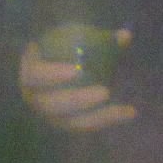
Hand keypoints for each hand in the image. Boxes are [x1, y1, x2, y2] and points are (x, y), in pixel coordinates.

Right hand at [18, 35, 134, 132]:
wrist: (58, 65)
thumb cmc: (62, 49)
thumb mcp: (73, 38)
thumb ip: (97, 38)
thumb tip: (125, 36)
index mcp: (31, 71)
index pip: (35, 76)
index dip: (52, 76)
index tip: (76, 71)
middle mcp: (35, 97)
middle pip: (52, 105)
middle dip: (79, 101)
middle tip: (105, 92)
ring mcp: (49, 114)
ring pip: (71, 122)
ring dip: (97, 117)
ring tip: (123, 109)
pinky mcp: (66, 124)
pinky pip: (85, 126)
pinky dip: (107, 120)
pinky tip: (130, 112)